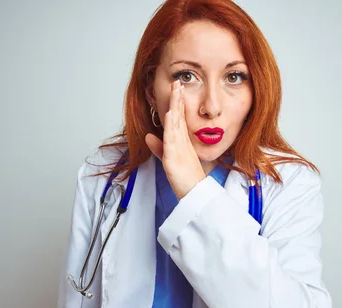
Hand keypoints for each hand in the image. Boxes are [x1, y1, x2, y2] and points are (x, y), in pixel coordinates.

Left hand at [145, 80, 205, 199]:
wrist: (193, 191)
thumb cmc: (184, 177)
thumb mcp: (167, 158)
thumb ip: (158, 147)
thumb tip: (149, 136)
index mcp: (181, 140)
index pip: (178, 117)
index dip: (177, 102)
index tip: (177, 89)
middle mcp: (181, 141)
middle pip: (178, 115)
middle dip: (177, 98)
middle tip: (178, 82)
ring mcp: (178, 147)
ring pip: (176, 122)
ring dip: (175, 106)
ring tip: (176, 91)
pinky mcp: (173, 156)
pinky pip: (172, 138)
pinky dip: (171, 125)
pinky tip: (170, 114)